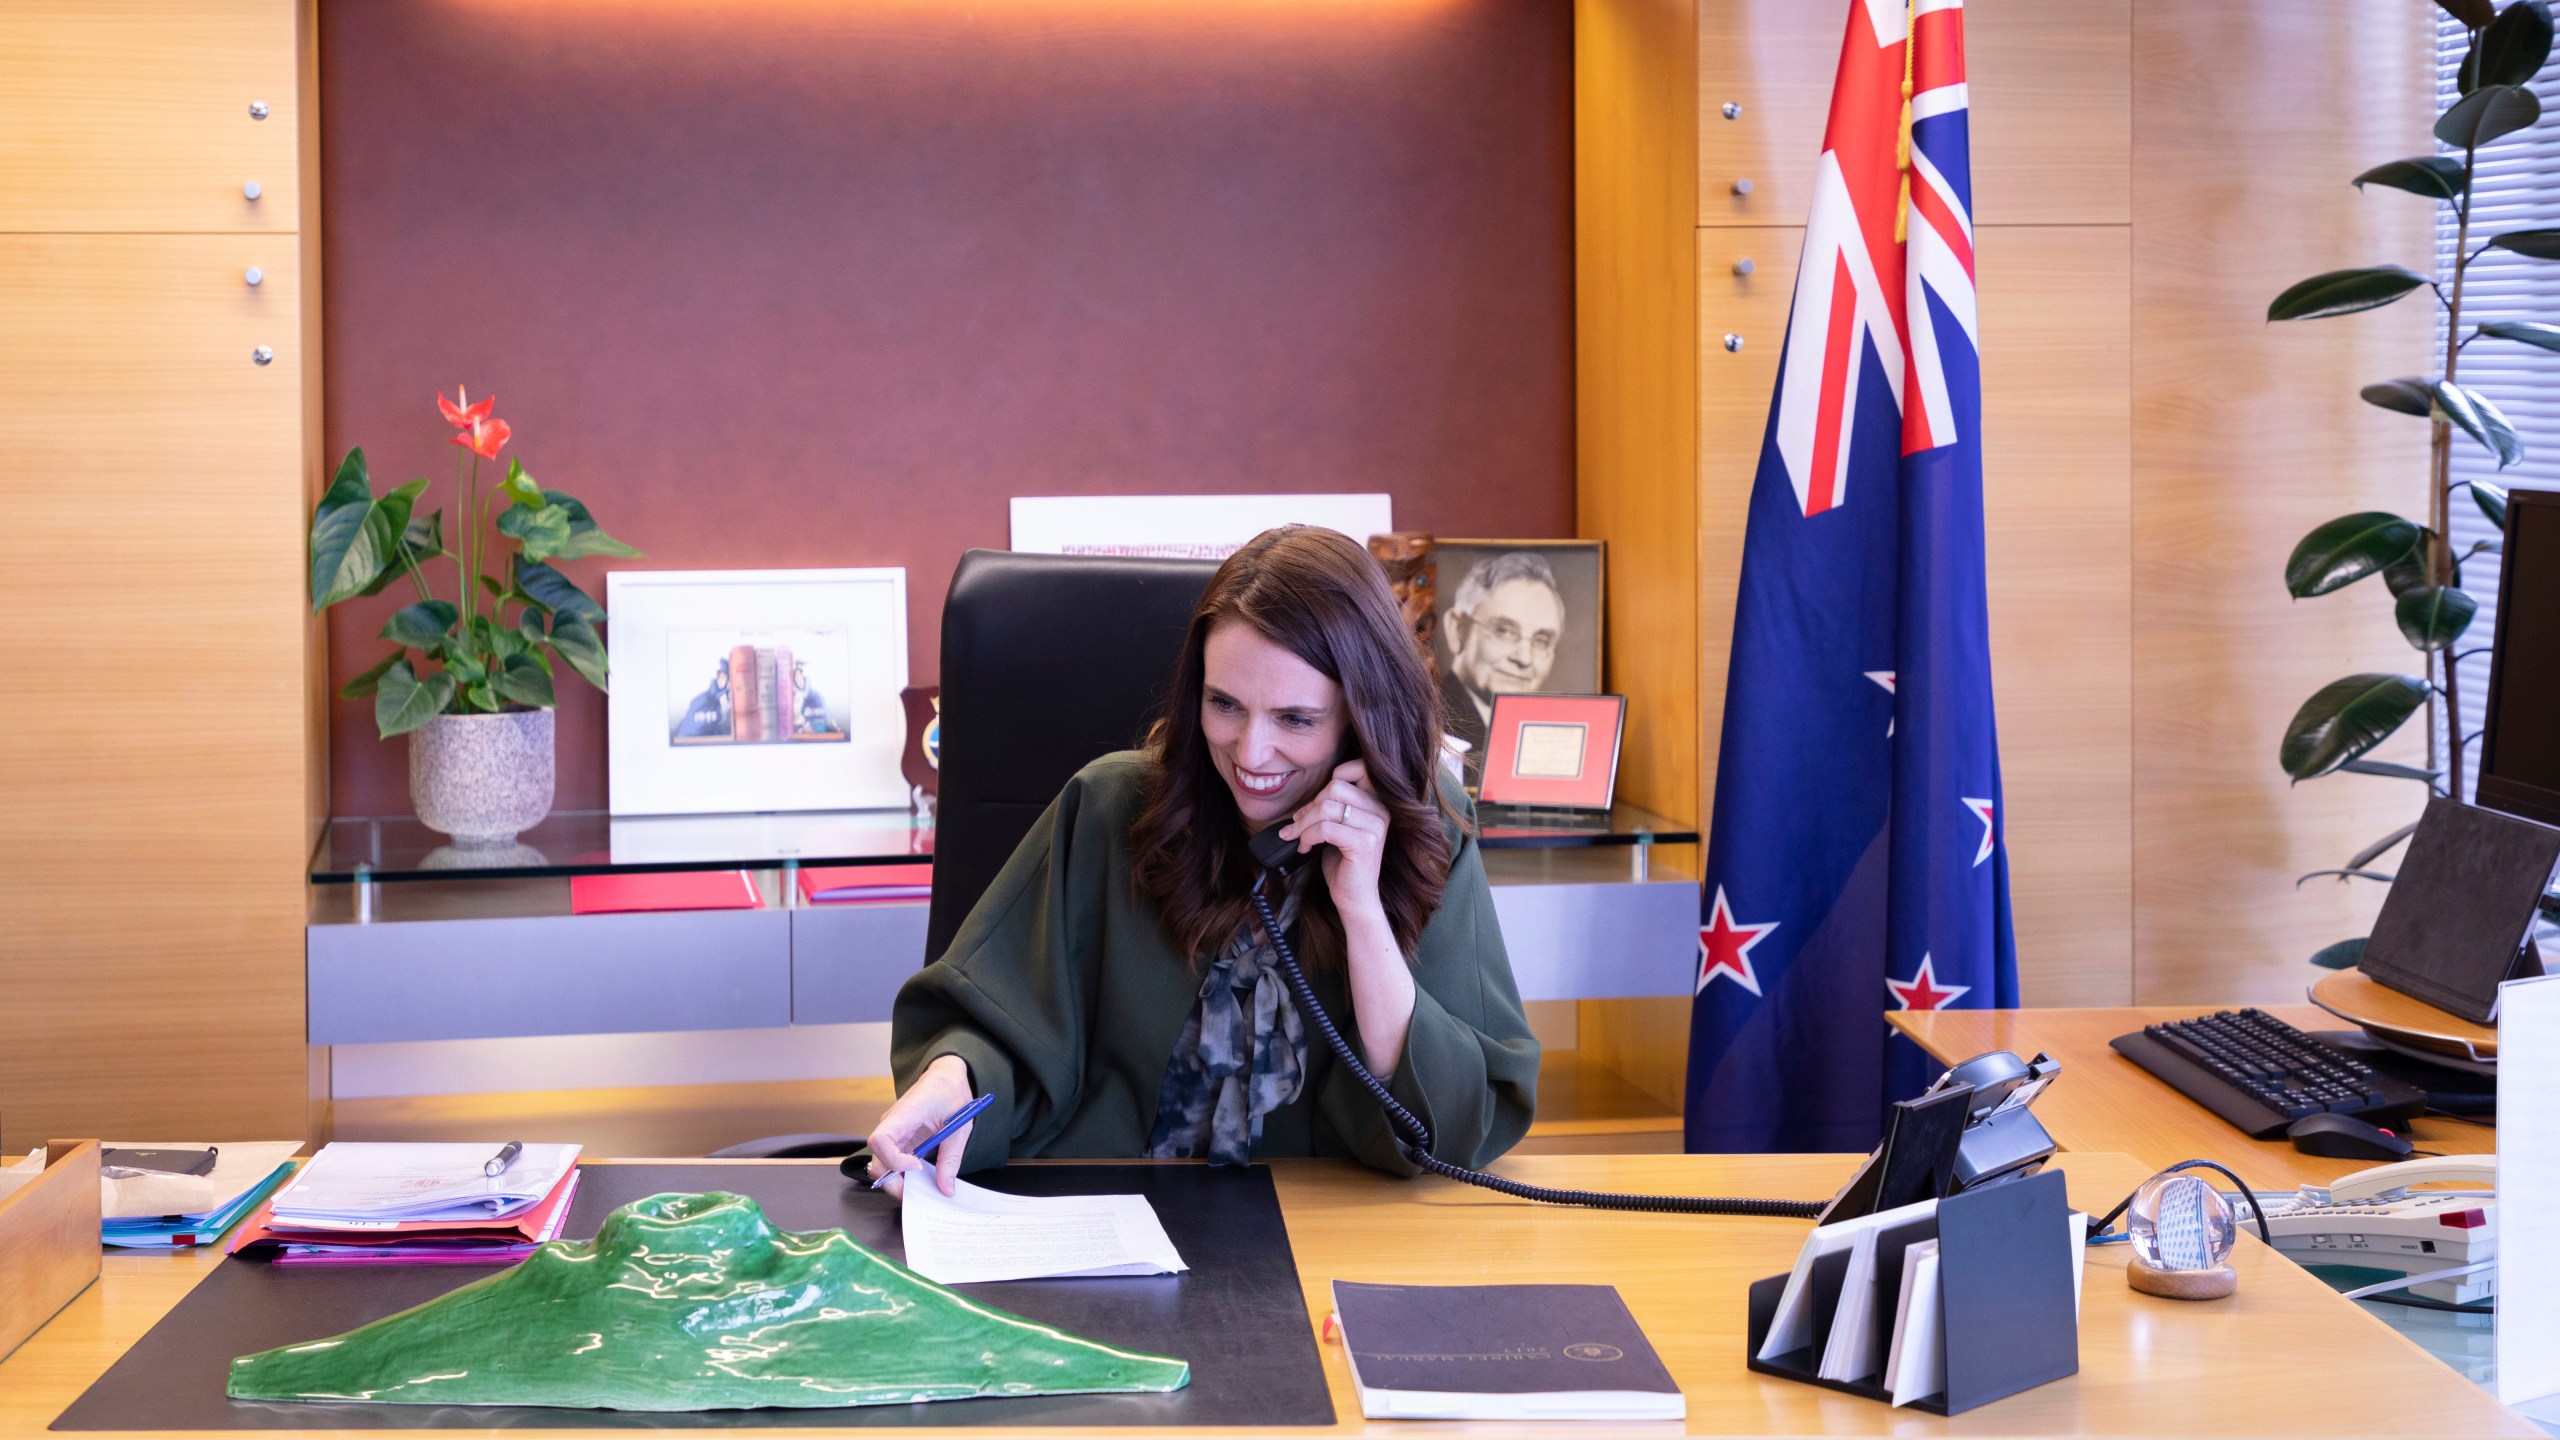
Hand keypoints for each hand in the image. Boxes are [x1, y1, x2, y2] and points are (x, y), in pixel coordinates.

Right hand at [865, 1054, 974, 1197]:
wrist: (945, 1076)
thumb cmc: (951, 1094)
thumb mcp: (959, 1127)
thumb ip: (951, 1159)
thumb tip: (946, 1189)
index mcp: (905, 1114)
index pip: (880, 1141)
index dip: (893, 1160)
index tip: (917, 1166)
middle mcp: (892, 1123)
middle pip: (877, 1159)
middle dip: (892, 1182)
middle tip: (917, 1194)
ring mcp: (892, 1131)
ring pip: (881, 1163)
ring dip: (897, 1180)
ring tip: (920, 1189)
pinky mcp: (897, 1138)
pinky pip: (891, 1159)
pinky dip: (902, 1173)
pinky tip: (919, 1178)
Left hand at [1279, 758, 1389, 924]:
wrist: (1355, 899)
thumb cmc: (1345, 863)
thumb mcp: (1340, 828)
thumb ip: (1333, 806)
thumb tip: (1307, 798)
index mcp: (1378, 803)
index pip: (1357, 768)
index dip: (1332, 779)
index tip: (1315, 804)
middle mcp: (1381, 811)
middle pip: (1335, 787)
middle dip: (1310, 806)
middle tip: (1298, 825)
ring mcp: (1375, 827)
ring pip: (1327, 807)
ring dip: (1304, 823)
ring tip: (1297, 837)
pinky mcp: (1363, 843)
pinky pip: (1326, 828)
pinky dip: (1308, 836)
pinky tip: (1305, 848)